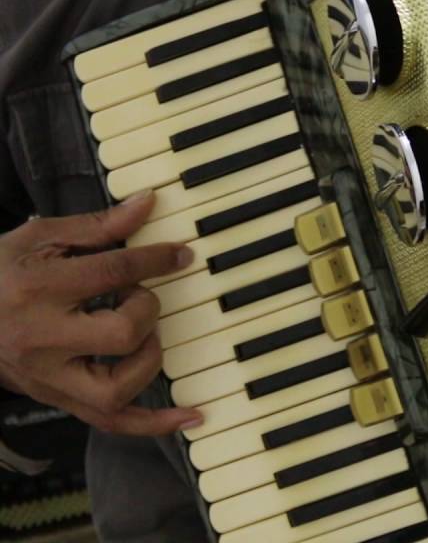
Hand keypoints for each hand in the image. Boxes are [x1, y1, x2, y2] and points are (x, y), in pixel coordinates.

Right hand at [0, 192, 201, 434]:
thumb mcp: (37, 239)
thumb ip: (97, 226)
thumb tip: (148, 204)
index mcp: (37, 290)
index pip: (113, 273)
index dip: (157, 260)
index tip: (181, 255)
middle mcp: (41, 339)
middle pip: (121, 334)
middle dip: (147, 310)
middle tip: (138, 297)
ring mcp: (48, 378)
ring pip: (117, 390)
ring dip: (148, 359)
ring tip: (143, 335)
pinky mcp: (57, 400)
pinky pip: (112, 423)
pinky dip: (154, 423)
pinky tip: (190, 415)